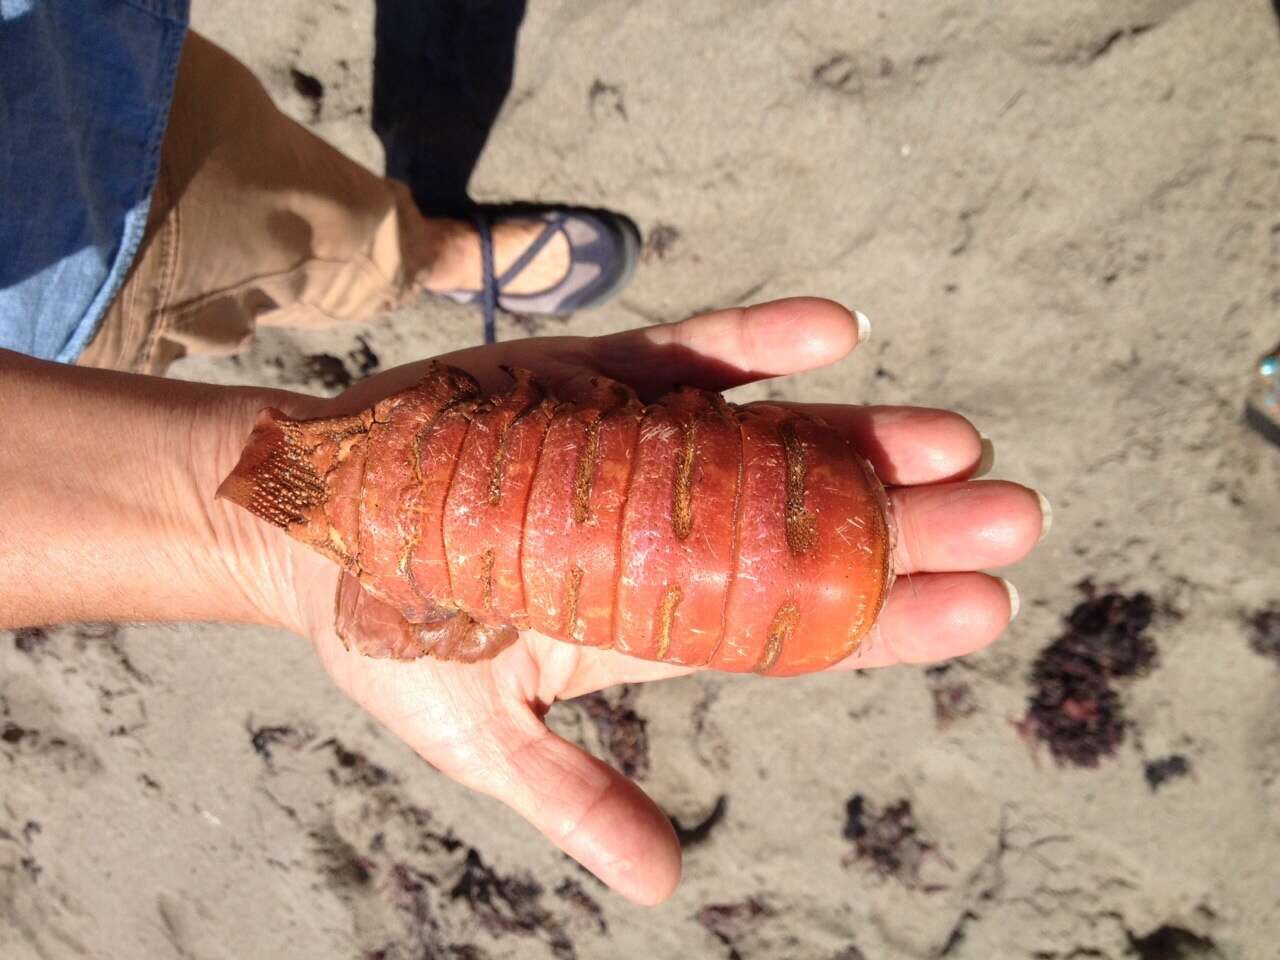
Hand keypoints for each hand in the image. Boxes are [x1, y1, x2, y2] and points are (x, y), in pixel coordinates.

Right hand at [237, 298, 1045, 904]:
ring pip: (771, 441)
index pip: (793, 624)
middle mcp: (668, 528)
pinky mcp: (596, 378)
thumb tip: (663, 883)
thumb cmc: (387, 634)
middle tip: (1015, 517)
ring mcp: (639, 447)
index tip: (985, 608)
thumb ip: (569, 798)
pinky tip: (837, 335)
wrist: (306, 520)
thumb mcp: (475, 735)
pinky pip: (691, 356)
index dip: (888, 620)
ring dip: (863, 437)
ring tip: (957, 441)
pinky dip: (757, 344)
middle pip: (807, 529)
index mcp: (650, 618)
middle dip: (907, 525)